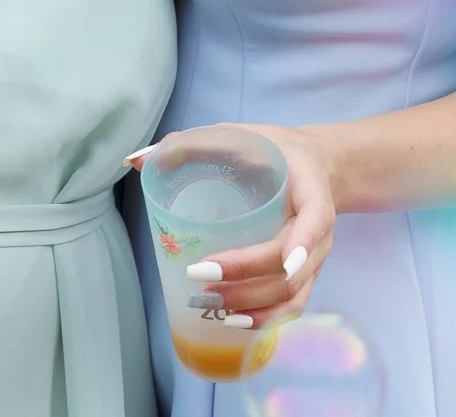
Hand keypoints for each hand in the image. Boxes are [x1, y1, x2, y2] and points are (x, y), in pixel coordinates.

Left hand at [131, 123, 336, 331]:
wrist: (316, 165)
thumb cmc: (272, 149)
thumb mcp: (239, 134)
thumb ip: (191, 143)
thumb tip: (136, 160)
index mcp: (309, 186)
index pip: (316, 217)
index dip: (303, 243)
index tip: (283, 261)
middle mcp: (318, 229)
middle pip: (293, 266)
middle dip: (247, 276)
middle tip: (200, 274)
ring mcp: (315, 257)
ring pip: (293, 293)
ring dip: (252, 304)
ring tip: (210, 302)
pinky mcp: (306, 275)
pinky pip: (293, 305)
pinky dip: (265, 319)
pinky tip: (233, 320)